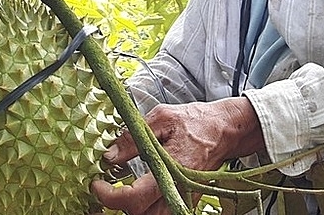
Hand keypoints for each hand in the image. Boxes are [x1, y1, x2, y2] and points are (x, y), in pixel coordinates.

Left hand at [91, 97, 264, 214]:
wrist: (226, 129)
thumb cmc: (197, 121)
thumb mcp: (162, 117)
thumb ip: (134, 137)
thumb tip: (110, 154)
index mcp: (174, 167)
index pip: (136, 197)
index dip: (111, 196)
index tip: (97, 184)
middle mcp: (181, 188)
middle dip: (120, 205)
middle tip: (106, 187)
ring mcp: (186, 196)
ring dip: (135, 208)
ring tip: (121, 191)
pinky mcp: (188, 198)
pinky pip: (165, 211)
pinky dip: (148, 207)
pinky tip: (139, 191)